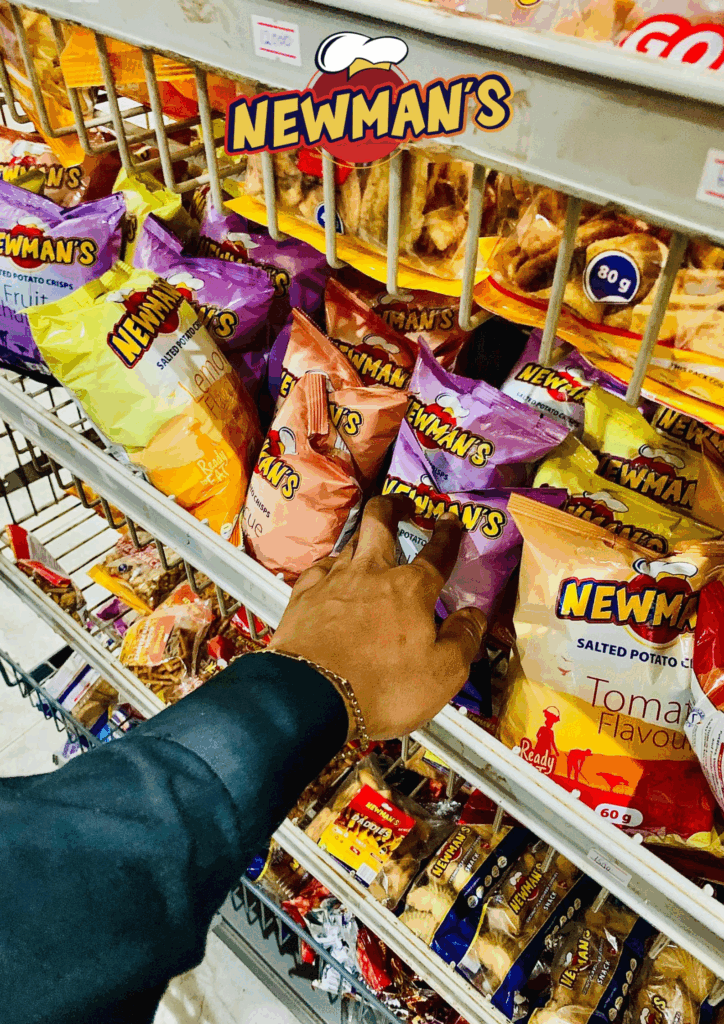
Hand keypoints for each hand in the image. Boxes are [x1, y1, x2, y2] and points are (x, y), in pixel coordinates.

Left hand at [269, 496, 486, 738]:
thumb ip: (463, 640)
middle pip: (380, 521)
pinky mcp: (303, 595)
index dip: (448, 534)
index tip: (452, 520)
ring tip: (369, 543)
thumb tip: (474, 615)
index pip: (437, 552)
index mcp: (412, 589)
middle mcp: (372, 573)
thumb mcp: (442, 674)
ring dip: (363, 537)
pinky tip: (332, 572)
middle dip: (394, 505)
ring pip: (350, 542)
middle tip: (403, 504)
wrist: (311, 696)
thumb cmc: (383, 686)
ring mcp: (334, 580)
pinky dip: (331, 565)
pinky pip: (320, 567)